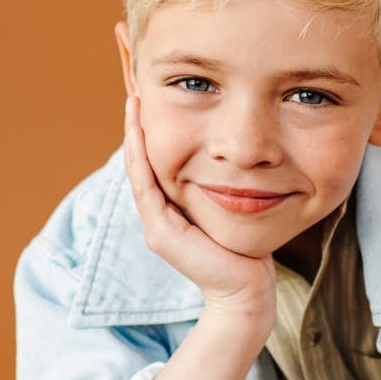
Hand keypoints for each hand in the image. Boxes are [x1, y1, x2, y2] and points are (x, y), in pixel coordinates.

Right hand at [124, 96, 275, 319]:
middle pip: (141, 163)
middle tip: (136, 90)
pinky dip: (141, 158)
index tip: (152, 98)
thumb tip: (232, 156)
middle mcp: (159, 217)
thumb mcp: (233, 207)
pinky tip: (139, 132)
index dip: (150, 132)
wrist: (247, 289)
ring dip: (134, 136)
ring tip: (133, 102)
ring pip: (139, 171)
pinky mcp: (161, 233)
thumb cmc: (247, 251)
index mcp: (173, 210)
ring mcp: (156, 226)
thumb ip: (223, 186)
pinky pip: (146, 187)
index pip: (155, 163)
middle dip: (137, 127)